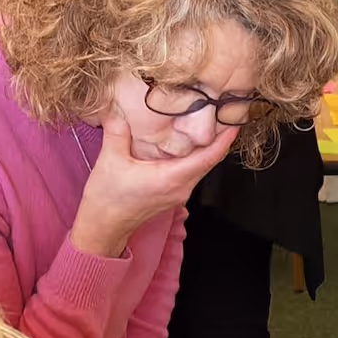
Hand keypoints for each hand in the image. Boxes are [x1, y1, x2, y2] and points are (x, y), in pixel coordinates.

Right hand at [67, 111, 239, 257]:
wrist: (104, 226)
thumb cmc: (108, 199)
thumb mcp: (110, 160)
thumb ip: (118, 132)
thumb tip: (118, 110)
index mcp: (172, 178)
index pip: (208, 158)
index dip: (224, 140)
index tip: (234, 122)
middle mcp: (181, 187)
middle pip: (209, 161)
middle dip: (219, 139)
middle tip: (224, 115)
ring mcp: (178, 193)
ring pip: (200, 167)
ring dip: (207, 148)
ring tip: (210, 125)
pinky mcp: (172, 194)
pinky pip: (191, 173)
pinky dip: (194, 157)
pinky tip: (188, 143)